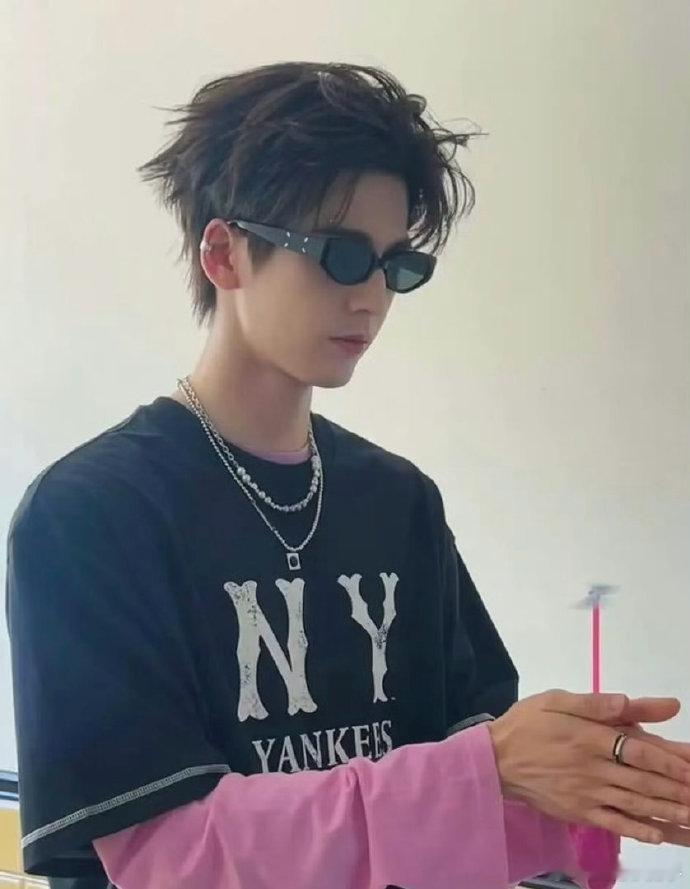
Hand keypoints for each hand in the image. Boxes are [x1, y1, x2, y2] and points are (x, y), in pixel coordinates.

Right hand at [487, 690, 689, 845]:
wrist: (494, 758)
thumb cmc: (528, 723)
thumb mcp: (557, 700)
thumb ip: (596, 703)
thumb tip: (628, 700)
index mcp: (589, 737)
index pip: (638, 750)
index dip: (670, 759)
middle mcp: (592, 768)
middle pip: (643, 780)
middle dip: (677, 788)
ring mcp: (586, 793)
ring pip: (634, 803)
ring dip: (667, 810)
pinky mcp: (578, 812)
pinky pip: (613, 823)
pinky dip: (638, 830)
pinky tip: (659, 834)